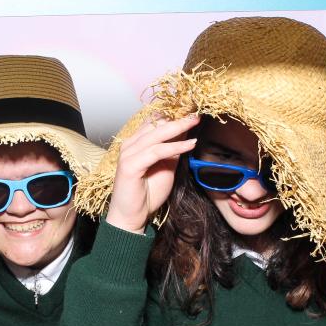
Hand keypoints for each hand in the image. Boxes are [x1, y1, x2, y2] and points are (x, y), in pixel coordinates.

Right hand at [105, 115, 199, 233]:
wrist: (132, 217)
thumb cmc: (147, 194)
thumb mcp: (167, 167)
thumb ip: (174, 150)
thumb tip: (187, 132)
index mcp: (136, 142)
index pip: (155, 121)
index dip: (173, 113)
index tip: (192, 108)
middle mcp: (130, 144)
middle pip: (156, 124)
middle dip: (178, 116)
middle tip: (197, 111)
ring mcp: (128, 154)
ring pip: (156, 135)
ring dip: (178, 127)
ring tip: (195, 121)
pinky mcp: (130, 165)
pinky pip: (156, 152)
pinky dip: (174, 147)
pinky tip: (189, 144)